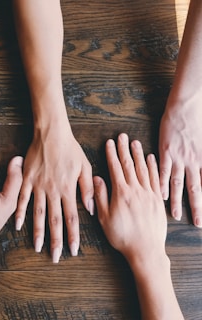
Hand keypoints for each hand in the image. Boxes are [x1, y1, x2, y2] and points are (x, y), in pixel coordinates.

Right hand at [16, 125, 93, 262]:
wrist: (51, 133)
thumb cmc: (70, 149)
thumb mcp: (84, 166)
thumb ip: (87, 188)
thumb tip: (91, 208)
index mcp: (68, 189)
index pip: (72, 217)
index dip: (73, 235)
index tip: (73, 250)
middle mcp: (53, 191)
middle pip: (55, 220)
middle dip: (56, 240)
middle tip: (55, 257)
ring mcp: (38, 186)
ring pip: (38, 213)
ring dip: (38, 231)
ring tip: (37, 247)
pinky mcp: (27, 179)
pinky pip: (22, 198)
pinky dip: (19, 212)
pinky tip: (17, 225)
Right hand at [94, 133, 166, 263]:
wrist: (146, 250)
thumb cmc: (122, 236)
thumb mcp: (105, 218)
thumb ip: (100, 196)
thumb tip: (97, 179)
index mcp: (121, 193)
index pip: (115, 168)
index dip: (112, 154)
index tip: (110, 143)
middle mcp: (136, 190)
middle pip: (129, 165)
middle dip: (124, 149)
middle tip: (122, 136)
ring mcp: (148, 194)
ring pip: (143, 169)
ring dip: (138, 154)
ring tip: (135, 142)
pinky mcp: (157, 200)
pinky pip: (155, 179)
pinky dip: (153, 167)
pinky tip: (151, 158)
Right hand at [159, 97, 201, 226]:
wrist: (185, 107)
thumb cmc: (198, 119)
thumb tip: (198, 172)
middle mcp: (193, 162)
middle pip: (196, 190)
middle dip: (197, 208)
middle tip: (198, 223)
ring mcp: (179, 159)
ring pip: (179, 184)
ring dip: (178, 201)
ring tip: (176, 214)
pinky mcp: (166, 153)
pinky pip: (163, 172)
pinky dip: (162, 184)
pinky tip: (161, 195)